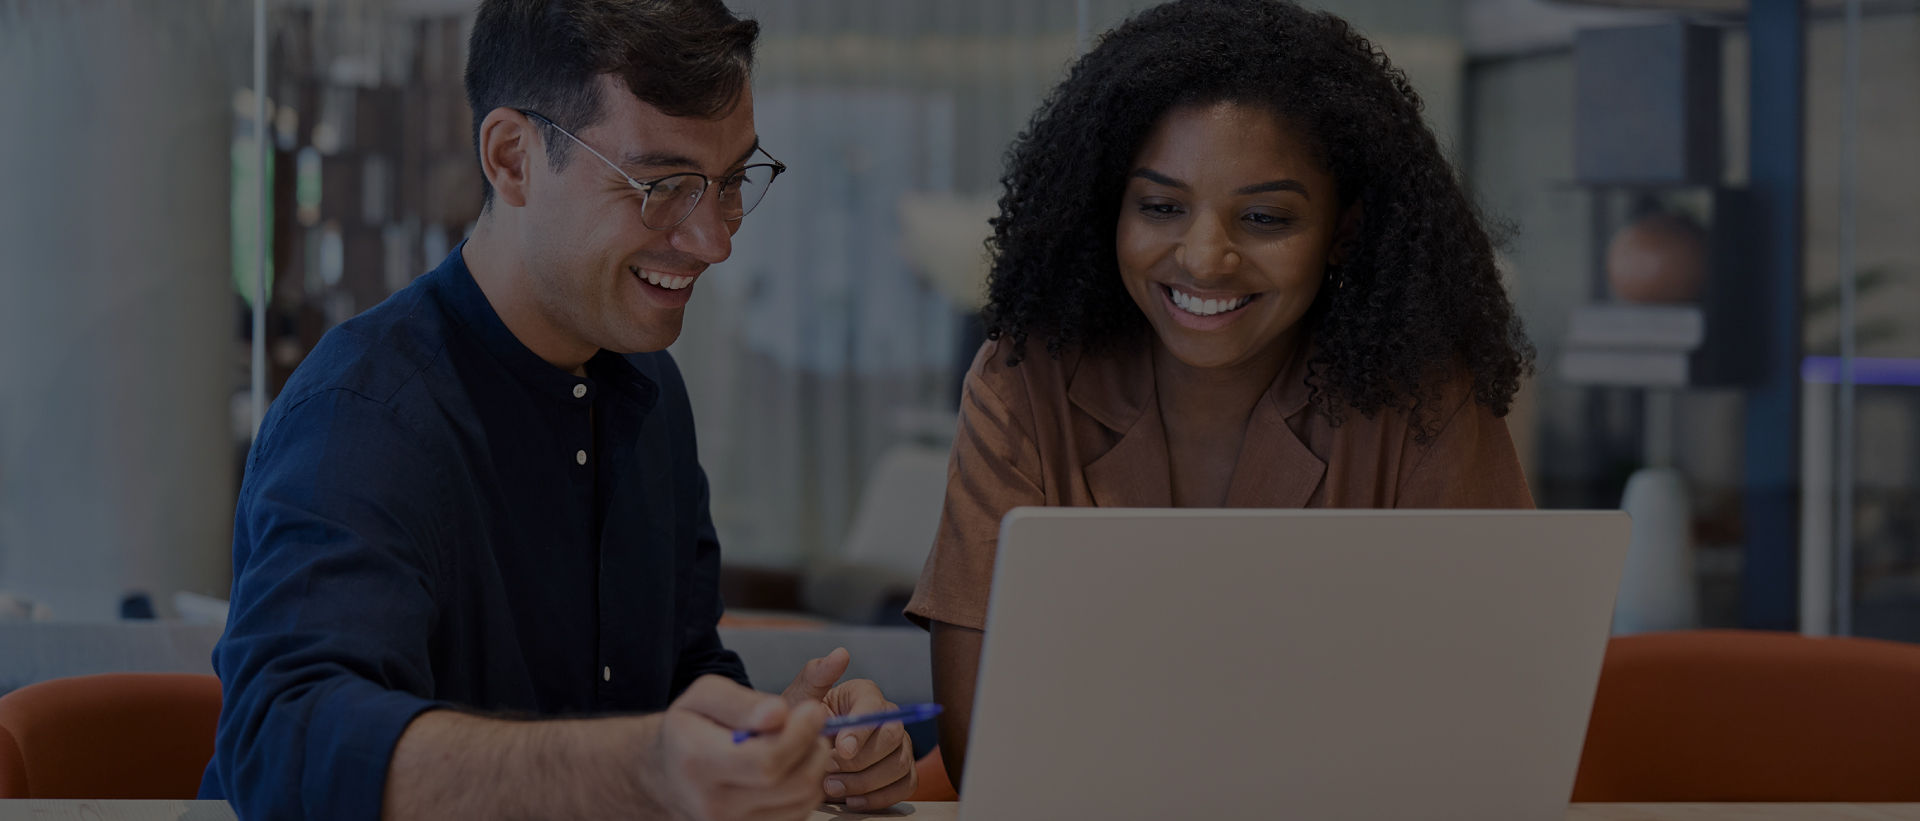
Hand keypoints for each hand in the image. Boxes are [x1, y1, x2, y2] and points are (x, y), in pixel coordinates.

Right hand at [646, 674, 832, 820]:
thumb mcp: (704, 696)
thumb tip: (778, 713)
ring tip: (800, 742)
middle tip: (813, 723)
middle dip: (814, 748)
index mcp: (697, 762)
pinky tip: (792, 766)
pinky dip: (805, 787)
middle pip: (794, 784)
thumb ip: (741, 702)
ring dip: (814, 767)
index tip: (813, 710)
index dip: (799, 735)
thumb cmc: (689, 729)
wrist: (668, 774)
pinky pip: (799, 814)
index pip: (766, 761)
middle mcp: (714, 804)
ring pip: (803, 801)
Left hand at [782, 647, 917, 810]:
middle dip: (861, 760)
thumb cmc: (800, 724)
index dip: (860, 730)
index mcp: (865, 694)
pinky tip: (851, 799)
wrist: (798, 753)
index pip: (875, 707)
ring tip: (832, 787)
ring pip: (899, 765)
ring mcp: (898, 745)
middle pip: (893, 736)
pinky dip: (878, 798)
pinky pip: (904, 786)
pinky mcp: (901, 771)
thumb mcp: (799, 699)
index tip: (840, 749)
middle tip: (829, 772)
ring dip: (864, 783)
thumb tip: (841, 653)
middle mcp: (888, 717)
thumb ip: (816, 675)